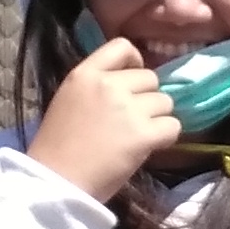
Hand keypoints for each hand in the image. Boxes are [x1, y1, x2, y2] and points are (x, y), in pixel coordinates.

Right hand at [25, 38, 178, 202]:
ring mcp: (129, 108)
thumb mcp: (68, 101)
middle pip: (150, 78)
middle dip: (146, 98)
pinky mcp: (144, 133)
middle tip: (132, 120)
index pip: (122, 46)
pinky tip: (148, 147)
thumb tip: (131, 86)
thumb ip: (96, 87)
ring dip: (157, 118)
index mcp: (84, 74)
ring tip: (138, 136)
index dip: (135, 62)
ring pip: (165, 102)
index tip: (133, 82)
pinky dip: (166, 137)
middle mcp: (109, 85)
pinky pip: (173, 126)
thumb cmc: (57, 148)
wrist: (56, 182)